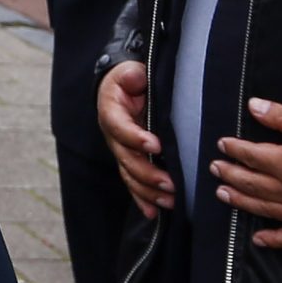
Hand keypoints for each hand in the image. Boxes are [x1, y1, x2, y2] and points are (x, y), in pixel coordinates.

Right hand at [98, 60, 173, 218]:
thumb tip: (135, 78)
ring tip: (170, 200)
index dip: (134, 137)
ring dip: (148, 190)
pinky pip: (132, 182)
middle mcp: (112, 135)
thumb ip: (133, 74)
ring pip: (129, 174)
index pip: (118, 126)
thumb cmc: (131, 78)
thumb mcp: (131, 70)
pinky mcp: (129, 161)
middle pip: (125, 158)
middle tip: (171, 184)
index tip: (156, 145)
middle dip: (147, 173)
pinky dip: (142, 198)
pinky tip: (153, 212)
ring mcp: (120, 150)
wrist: (123, 87)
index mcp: (110, 110)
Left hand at [214, 99, 281, 248]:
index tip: (222, 144)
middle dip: (230, 174)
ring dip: (241, 201)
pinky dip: (273, 240)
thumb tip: (253, 106)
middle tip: (215, 169)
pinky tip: (259, 241)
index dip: (235, 149)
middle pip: (251, 182)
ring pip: (263, 208)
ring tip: (222, 195)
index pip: (251, 155)